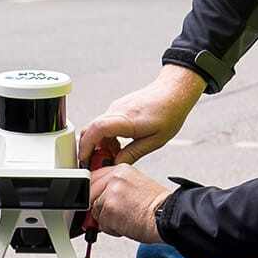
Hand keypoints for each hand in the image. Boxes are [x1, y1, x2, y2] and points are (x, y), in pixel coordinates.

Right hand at [79, 64, 204, 166]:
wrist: (173, 92)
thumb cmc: (169, 113)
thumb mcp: (155, 141)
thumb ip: (133, 153)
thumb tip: (116, 164)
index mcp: (127, 119)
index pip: (97, 129)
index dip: (87, 146)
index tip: (85, 159)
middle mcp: (117, 111)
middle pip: (90, 129)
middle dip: (89, 149)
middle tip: (97, 163)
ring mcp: (115, 108)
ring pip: (96, 128)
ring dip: (100, 144)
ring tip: (115, 155)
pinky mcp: (116, 108)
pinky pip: (104, 124)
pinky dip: (106, 138)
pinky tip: (119, 145)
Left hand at [89, 163, 173, 244]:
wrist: (169, 217)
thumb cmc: (156, 207)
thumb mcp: (135, 187)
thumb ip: (114, 188)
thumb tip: (97, 199)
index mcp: (121, 170)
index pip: (94, 178)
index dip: (94, 194)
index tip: (96, 201)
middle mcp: (115, 177)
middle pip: (89, 193)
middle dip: (97, 207)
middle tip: (113, 214)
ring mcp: (112, 192)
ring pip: (95, 210)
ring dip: (106, 220)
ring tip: (126, 219)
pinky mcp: (110, 208)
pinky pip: (100, 223)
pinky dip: (111, 229)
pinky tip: (126, 225)